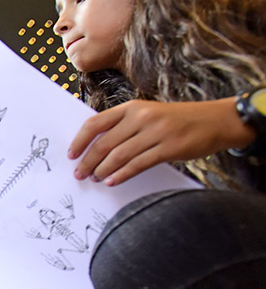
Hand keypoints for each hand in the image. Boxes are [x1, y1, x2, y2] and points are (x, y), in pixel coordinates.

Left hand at [68, 99, 252, 186]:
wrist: (217, 120)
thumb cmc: (178, 120)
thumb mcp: (149, 114)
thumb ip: (124, 126)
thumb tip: (96, 147)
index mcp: (132, 107)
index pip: (96, 123)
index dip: (80, 141)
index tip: (71, 155)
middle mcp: (142, 117)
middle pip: (104, 143)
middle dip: (88, 161)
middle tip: (79, 174)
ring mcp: (156, 132)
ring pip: (119, 155)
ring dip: (102, 170)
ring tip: (94, 179)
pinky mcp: (169, 148)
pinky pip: (138, 164)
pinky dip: (121, 175)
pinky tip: (112, 181)